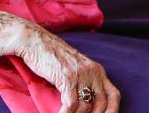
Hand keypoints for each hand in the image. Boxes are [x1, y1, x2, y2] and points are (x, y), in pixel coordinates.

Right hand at [0, 10, 119, 112]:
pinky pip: (71, 105)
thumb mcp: (74, 68)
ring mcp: (80, 74)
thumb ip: (84, 83)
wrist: (34, 41)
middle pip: (101, 105)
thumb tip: (86, 105)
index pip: (114, 95)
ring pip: (85, 107)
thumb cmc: (51, 57)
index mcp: (97, 69)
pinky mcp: (66, 77)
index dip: (112, 112)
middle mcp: (93, 71)